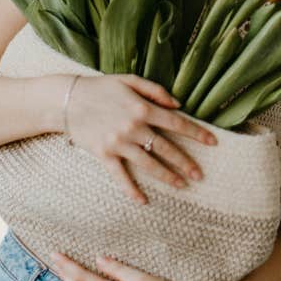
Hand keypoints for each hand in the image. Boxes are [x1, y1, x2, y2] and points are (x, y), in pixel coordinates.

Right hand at [66, 75, 215, 203]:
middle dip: (186, 163)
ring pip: (149, 164)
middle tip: (200, 175)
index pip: (177, 123)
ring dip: (167, 176)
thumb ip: (155, 90)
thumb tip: (178, 105)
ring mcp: (118, 143)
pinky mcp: (104, 155)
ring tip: (182, 185)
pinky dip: (131, 190)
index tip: (213, 142)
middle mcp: (133, 127)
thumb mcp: (129, 80)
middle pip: (166, 148)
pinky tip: (143, 201)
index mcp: (142, 108)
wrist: (67, 100)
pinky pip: (120, 176)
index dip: (197, 133)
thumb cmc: (100, 88)